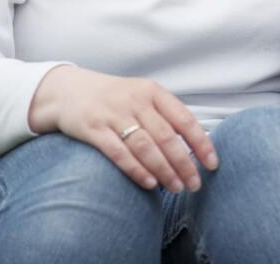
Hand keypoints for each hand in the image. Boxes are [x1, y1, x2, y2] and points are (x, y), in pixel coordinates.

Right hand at [28, 65, 217, 192]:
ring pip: (145, 146)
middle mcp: (135, 101)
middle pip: (166, 136)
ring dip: (164, 170)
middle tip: (195, 184)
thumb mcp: (142, 96)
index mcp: (153, 92)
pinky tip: (150, 183)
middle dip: (184, 163)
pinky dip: (136, 169)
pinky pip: (118, 153)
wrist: (67, 91)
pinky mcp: (93, 129)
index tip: (212, 164)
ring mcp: (113, 114)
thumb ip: (165, 115)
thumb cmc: (115, 98)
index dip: (201, 142)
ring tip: (177, 187)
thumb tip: (194, 145)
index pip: (184, 119)